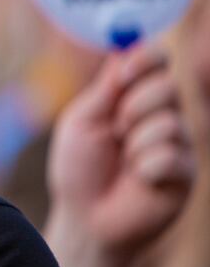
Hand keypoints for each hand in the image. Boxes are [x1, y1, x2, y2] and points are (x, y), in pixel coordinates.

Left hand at [46, 44, 194, 253]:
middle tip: (116, 129)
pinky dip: (146, 167)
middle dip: (134, 106)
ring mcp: (177, 143)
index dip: (145, 59)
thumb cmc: (79, 170)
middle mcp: (161, 115)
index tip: (124, 73)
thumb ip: (105, 88)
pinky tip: (138, 180)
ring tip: (123, 162)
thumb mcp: (82, 122)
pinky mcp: (187, 172)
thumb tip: (122, 47)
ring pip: (169, 121)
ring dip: (135, 142)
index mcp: (133, 97)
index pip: (156, 61)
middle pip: (167, 85)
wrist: (86, 218)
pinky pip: (172, 155)